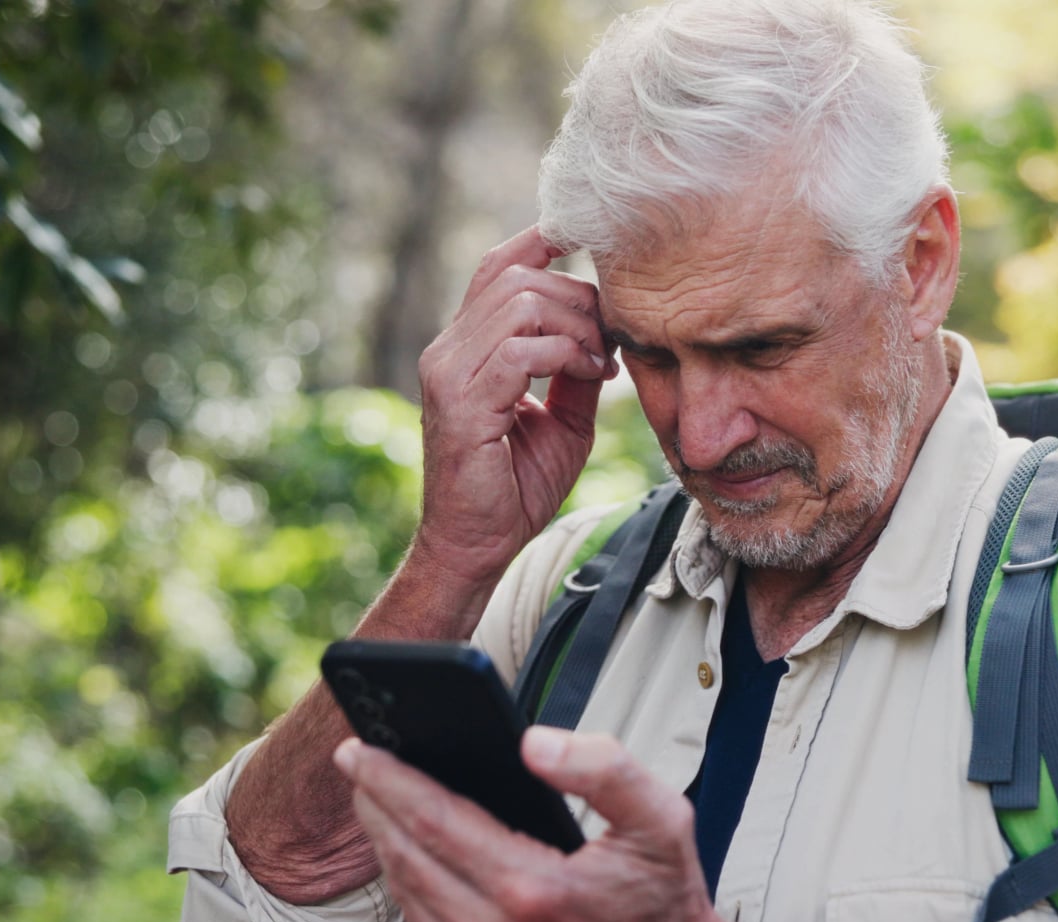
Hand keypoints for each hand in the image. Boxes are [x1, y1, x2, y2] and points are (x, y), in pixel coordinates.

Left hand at [332, 727, 738, 921]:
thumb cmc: (663, 902)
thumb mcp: (661, 820)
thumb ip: (604, 768)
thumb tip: (530, 743)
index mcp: (531, 892)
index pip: (431, 820)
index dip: (387, 779)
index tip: (357, 749)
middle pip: (404, 856)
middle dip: (375, 804)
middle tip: (359, 764)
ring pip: (406, 897)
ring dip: (387, 845)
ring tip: (381, 803)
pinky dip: (410, 890)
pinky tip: (413, 857)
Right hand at [414, 225, 612, 584]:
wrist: (479, 546)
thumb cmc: (516, 486)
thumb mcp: (563, 418)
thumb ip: (576, 369)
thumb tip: (608, 330)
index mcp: (465, 347)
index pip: (498, 267)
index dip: (542, 240)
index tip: (589, 239)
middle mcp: (448, 350)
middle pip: (518, 278)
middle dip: (579, 299)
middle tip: (609, 343)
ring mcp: (448, 373)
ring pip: (520, 305)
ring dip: (575, 327)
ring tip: (597, 365)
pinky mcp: (460, 402)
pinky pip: (520, 350)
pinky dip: (565, 356)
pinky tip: (588, 377)